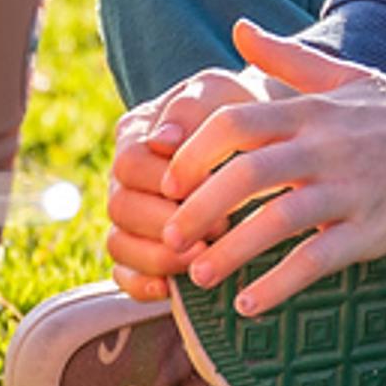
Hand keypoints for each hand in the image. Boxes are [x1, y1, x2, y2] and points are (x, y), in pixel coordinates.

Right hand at [98, 61, 274, 295]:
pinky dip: (142, 286)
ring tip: (203, 258)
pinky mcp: (141, 253)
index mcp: (136, 135)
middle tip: (219, 229)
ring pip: (118, 243)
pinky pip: (123, 276)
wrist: (268, 141)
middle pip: (119, 205)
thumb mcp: (224, 96)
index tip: (213, 187)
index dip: (166, 181)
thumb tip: (164, 140)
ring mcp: (130, 218)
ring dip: (158, 256)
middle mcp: (125, 178)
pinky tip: (173, 289)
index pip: (130, 162)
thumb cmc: (245, 114)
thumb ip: (193, 108)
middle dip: (167, 222)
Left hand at [157, 20, 385, 312]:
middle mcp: (327, 146)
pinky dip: (280, 284)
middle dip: (196, 209)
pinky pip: (320, 259)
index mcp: (312, 111)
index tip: (166, 182)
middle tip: (168, 240)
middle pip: (243, 173)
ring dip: (230, 253)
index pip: (232, 122)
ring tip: (199, 279)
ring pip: (277, 220)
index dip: (191, 153)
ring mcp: (354, 188)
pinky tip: (251, 306)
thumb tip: (239, 27)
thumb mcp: (346, 76)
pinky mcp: (381, 227)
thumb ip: (287, 58)